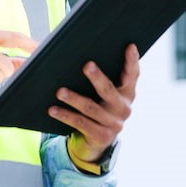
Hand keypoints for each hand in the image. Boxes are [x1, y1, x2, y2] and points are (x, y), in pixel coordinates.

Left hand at [49, 43, 139, 162]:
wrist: (97, 140)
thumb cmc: (98, 106)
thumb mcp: (103, 92)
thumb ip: (97, 73)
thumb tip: (63, 52)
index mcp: (127, 93)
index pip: (132, 74)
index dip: (132, 60)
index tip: (130, 46)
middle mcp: (124, 108)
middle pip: (108, 90)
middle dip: (97, 77)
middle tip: (86, 65)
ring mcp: (114, 124)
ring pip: (91, 108)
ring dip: (74, 99)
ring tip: (60, 91)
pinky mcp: (101, 136)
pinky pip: (81, 123)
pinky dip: (66, 115)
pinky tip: (53, 109)